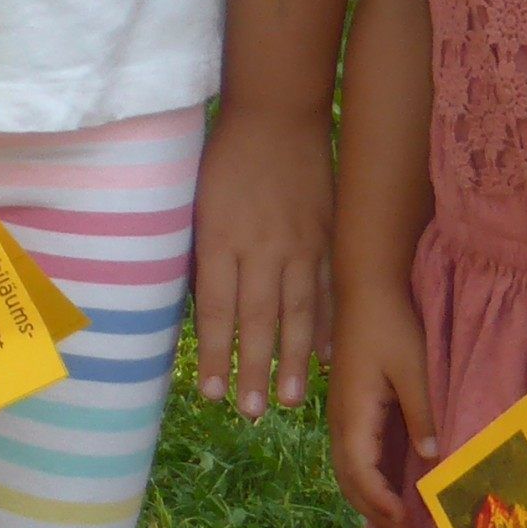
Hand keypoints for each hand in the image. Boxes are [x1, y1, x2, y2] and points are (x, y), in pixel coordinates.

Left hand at [188, 103, 333, 419]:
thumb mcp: (197, 201)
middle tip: (250, 413)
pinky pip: (329, 289)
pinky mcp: (327, 236)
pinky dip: (328, 324)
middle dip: (253, 370)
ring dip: (294, 361)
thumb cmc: (225, 156)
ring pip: (298, 312)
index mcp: (220, 238)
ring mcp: (300, 245)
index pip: (216, 308)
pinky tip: (327, 355)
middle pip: (258, 320)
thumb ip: (203, 254)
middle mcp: (262, 248)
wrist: (276, 114)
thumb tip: (204, 306)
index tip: (210, 393)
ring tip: (291, 402)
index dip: (214, 353)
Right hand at [324, 279, 435, 527]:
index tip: (406, 523)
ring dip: (368, 497)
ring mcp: (342, 413)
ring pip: (347, 468)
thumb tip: (431, 459)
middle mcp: (340, 419)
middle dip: (373, 510)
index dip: (381, 503)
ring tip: (395, 520)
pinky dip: (367, 478)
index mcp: (353, 413)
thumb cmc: (391, 325)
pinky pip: (353, 453)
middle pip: (348, 478)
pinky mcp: (350, 406)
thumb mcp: (414, 369)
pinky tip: (388, 486)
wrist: (366, 288)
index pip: (361, 472)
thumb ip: (422, 415)